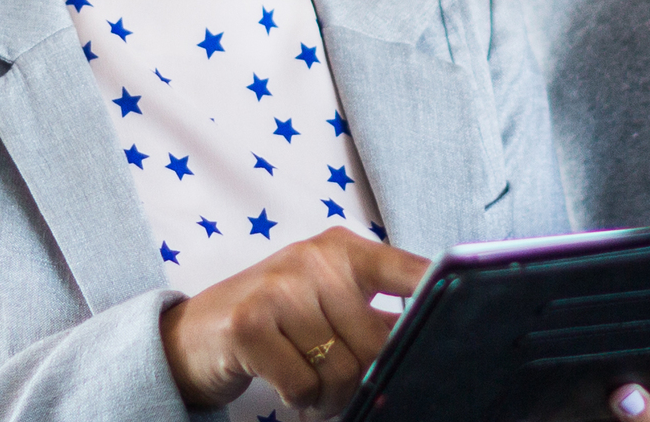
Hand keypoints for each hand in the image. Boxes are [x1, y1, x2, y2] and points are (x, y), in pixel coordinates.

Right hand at [161, 228, 429, 417]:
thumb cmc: (272, 319)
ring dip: (328, 396)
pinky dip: (299, 400)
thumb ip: (373, 314)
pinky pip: (303, 384)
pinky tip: (286, 388)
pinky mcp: (249, 324)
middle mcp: (312, 260)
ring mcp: (278, 289)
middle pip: (376, 343)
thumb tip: (432, 339)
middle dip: (362, 379)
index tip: (458, 322)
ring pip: (341, 369)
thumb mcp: (324, 301)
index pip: (408, 271)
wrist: (192, 334)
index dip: (438, 297)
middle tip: (338, 386)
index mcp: (341, 249)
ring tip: (311, 389)